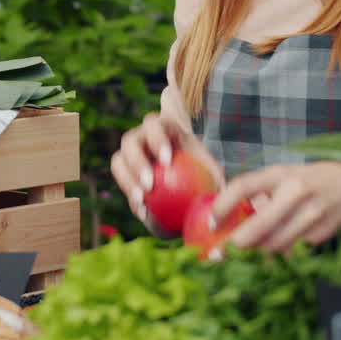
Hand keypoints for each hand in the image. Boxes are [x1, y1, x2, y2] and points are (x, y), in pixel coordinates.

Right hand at [110, 111, 222, 233]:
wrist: (186, 181)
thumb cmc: (203, 172)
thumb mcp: (213, 172)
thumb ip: (215, 179)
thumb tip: (222, 193)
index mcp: (162, 128)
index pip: (155, 125)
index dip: (157, 139)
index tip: (167, 161)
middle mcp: (140, 137)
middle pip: (129, 141)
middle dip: (137, 161)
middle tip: (150, 184)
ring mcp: (128, 154)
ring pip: (118, 161)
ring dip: (127, 180)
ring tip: (141, 201)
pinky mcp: (124, 174)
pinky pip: (122, 185)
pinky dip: (131, 198)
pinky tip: (143, 214)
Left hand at [212, 161, 340, 251]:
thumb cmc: (310, 180)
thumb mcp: (284, 175)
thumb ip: (259, 192)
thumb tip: (227, 214)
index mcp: (281, 174)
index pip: (244, 186)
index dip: (224, 205)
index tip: (212, 221)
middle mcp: (296, 193)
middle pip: (260, 225)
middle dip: (235, 244)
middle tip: (215, 256)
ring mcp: (310, 216)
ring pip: (275, 244)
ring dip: (252, 256)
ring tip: (233, 262)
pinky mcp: (320, 235)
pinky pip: (290, 252)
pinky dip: (274, 258)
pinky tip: (262, 262)